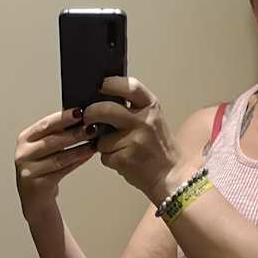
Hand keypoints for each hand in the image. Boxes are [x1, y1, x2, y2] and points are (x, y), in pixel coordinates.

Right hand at [14, 108, 96, 223]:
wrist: (35, 198)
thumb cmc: (42, 168)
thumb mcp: (44, 147)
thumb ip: (56, 132)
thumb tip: (80, 115)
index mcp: (24, 139)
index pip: (45, 124)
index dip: (64, 118)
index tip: (81, 112)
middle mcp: (23, 154)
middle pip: (52, 141)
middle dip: (75, 133)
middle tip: (92, 127)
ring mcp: (28, 171)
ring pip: (59, 157)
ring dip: (79, 149)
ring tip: (94, 143)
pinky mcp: (37, 186)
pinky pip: (61, 171)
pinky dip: (77, 162)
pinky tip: (87, 155)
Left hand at [84, 77, 188, 204]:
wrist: (170, 173)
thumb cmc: (157, 146)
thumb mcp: (151, 119)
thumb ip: (132, 109)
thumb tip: (103, 100)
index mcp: (151, 106)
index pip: (130, 87)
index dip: (112, 84)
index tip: (100, 85)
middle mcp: (144, 121)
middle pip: (107, 110)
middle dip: (91, 112)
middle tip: (87, 116)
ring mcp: (134, 140)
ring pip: (102, 139)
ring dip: (103, 145)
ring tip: (118, 148)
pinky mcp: (125, 159)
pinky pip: (104, 157)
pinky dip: (108, 159)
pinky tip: (122, 160)